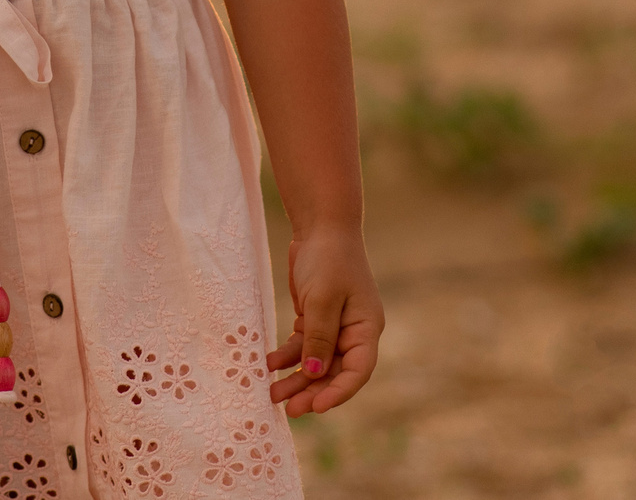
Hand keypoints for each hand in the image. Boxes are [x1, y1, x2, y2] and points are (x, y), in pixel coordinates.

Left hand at [266, 222, 381, 416]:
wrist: (320, 226)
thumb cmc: (328, 258)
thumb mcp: (323, 298)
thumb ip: (319, 337)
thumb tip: (314, 373)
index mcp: (366, 329)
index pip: (357, 371)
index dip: (338, 392)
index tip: (316, 407)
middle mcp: (352, 333)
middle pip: (334, 372)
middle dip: (312, 391)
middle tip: (289, 410)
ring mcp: (334, 327)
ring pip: (315, 363)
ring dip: (296, 379)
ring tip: (273, 394)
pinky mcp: (315, 319)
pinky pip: (302, 346)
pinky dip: (288, 357)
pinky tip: (270, 364)